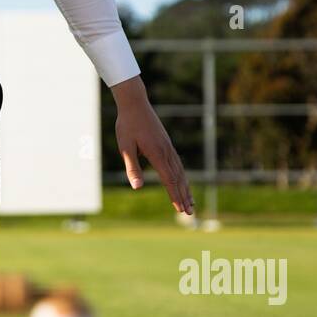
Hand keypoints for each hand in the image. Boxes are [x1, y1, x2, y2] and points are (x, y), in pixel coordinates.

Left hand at [111, 74, 193, 215]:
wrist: (135, 103)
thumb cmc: (127, 125)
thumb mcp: (125, 147)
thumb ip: (132, 167)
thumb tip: (137, 187)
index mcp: (157, 153)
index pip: (168, 179)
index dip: (174, 195)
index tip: (180, 209)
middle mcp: (166, 151)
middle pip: (178, 178)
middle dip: (184, 196)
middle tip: (190, 213)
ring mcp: (168, 147)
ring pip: (180, 171)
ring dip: (185, 188)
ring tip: (191, 202)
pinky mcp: (166, 144)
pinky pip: (177, 164)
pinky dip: (182, 176)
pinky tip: (182, 182)